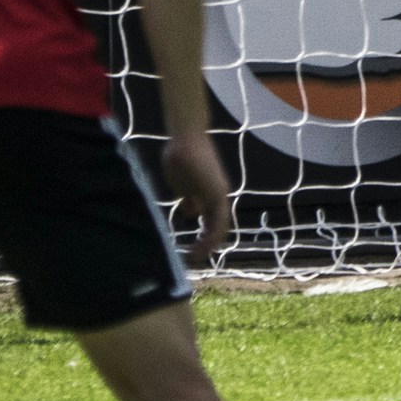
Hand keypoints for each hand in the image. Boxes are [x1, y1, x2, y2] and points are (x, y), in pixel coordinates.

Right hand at [162, 128, 235, 263]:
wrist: (186, 139)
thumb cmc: (182, 158)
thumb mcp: (184, 185)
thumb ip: (190, 198)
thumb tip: (191, 212)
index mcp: (210, 196)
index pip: (211, 223)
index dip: (204, 238)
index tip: (191, 251)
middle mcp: (218, 197)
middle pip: (217, 228)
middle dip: (206, 246)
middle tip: (193, 260)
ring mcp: (218, 195)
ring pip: (219, 228)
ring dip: (208, 245)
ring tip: (195, 258)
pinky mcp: (216, 193)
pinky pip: (217, 221)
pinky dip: (210, 237)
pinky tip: (200, 247)